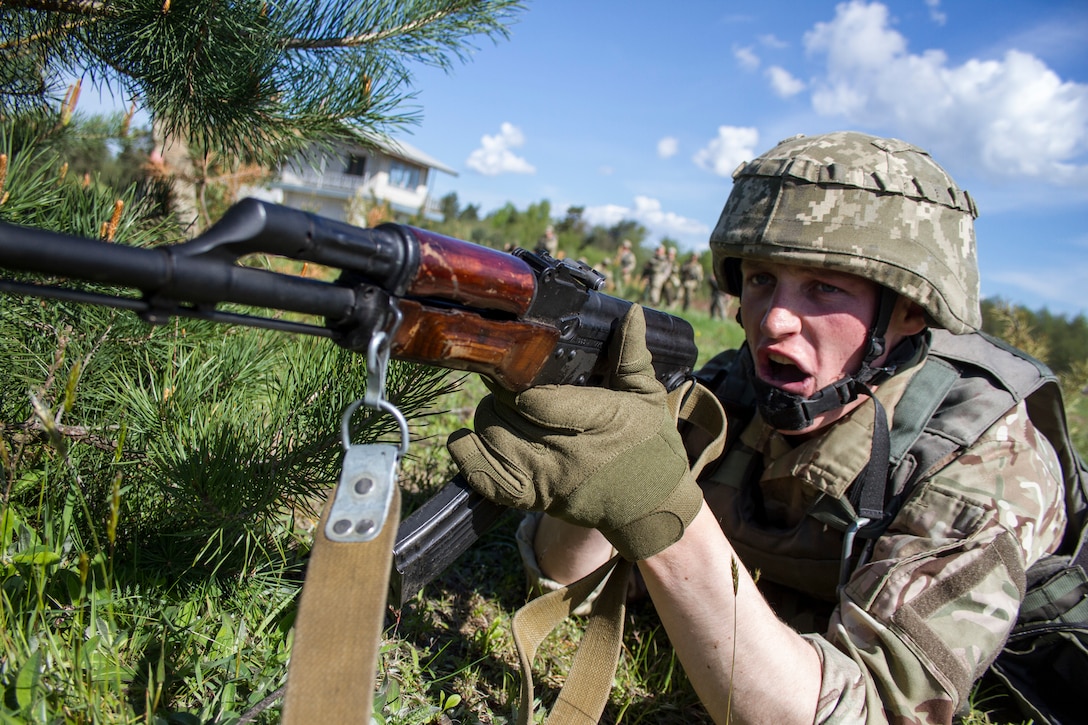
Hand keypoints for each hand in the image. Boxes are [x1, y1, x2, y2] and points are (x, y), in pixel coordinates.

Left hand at [447, 305, 702, 559]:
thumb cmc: (651, 445)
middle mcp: (569, 453)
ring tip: (501, 407)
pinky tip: (467, 438)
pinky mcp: (534, 498)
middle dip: (501, 392)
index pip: (540, 401)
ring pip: (492, 437)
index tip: (517, 366)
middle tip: (508, 381)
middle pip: (508, 412)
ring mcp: (548, 478)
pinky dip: (468, 455)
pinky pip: (485, 478)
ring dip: (488, 417)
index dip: (520, 382)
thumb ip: (632, 355)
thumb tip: (631, 311)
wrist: (652, 506)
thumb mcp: (648, 396)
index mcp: (600, 421)